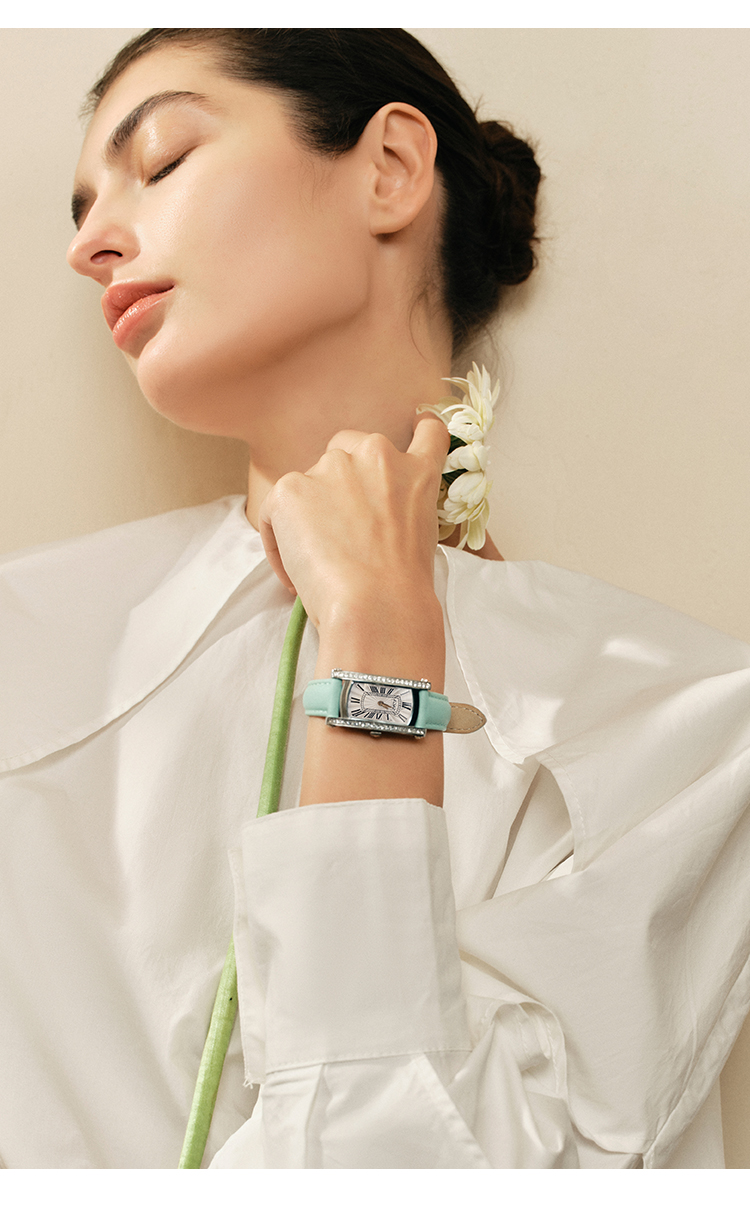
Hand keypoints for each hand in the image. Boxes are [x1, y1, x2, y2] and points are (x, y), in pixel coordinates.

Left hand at [258, 415, 449, 631]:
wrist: (376, 603)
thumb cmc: (401, 588)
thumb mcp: (423, 536)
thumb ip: (400, 508)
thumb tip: (368, 520)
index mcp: (415, 471)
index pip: (426, 430)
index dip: (418, 427)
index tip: (414, 428)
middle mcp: (376, 455)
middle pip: (349, 447)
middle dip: (341, 479)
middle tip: (341, 529)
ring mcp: (331, 467)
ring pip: (309, 481)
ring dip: (308, 512)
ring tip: (317, 562)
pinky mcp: (290, 488)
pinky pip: (274, 511)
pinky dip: (279, 542)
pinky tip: (294, 575)